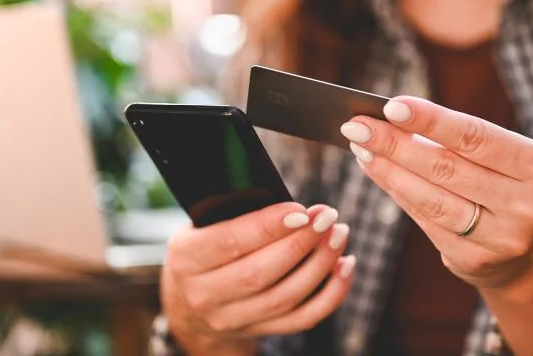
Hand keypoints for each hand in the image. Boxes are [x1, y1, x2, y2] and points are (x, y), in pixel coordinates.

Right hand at [161, 203, 354, 354]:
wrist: (191, 302)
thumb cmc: (206, 246)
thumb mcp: (203, 224)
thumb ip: (236, 212)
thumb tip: (290, 202)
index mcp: (187, 258)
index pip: (229, 242)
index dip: (268, 226)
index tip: (301, 210)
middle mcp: (204, 294)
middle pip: (260, 273)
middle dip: (301, 243)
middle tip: (327, 216)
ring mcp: (231, 319)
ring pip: (285, 298)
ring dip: (320, 264)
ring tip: (339, 233)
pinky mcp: (258, 331)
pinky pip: (302, 319)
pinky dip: (331, 294)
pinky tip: (345, 265)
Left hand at [341, 95, 532, 289]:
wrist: (520, 249)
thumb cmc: (496, 183)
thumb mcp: (493, 157)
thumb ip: (452, 139)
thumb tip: (389, 117)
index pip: (474, 136)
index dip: (431, 120)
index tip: (390, 106)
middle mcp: (524, 204)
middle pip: (447, 168)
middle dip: (395, 144)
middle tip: (357, 125)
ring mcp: (501, 238)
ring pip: (431, 199)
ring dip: (388, 170)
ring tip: (360, 147)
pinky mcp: (475, 261)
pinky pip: (425, 221)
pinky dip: (396, 192)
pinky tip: (376, 171)